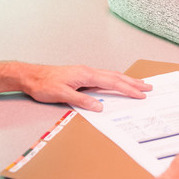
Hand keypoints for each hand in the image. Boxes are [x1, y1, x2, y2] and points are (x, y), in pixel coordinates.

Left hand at [18, 64, 151, 110]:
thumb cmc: (44, 84)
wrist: (31, 76)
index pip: (112, 83)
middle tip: (148, 87)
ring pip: (110, 76)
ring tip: (138, 84)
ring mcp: (85, 73)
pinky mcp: (81, 76)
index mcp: (86, 75)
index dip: (128, 89)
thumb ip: (82, 101)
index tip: (140, 94)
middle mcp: (88, 71)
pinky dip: (115, 80)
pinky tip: (117, 83)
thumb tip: (100, 106)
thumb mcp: (62, 95)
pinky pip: (103, 77)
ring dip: (125, 80)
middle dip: (132, 83)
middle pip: (115, 77)